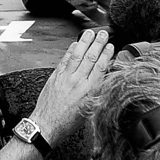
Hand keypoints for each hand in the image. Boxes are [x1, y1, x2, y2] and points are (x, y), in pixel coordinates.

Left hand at [28, 28, 116, 144]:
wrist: (47, 126)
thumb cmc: (68, 122)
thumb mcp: (90, 109)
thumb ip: (96, 92)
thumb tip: (103, 79)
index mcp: (90, 92)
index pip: (101, 68)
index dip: (107, 55)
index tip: (111, 46)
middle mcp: (78, 82)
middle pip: (91, 58)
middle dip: (98, 43)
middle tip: (103, 33)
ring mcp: (65, 78)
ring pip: (77, 56)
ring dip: (84, 42)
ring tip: (90, 33)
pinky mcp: (55, 77)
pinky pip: (65, 60)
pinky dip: (70, 50)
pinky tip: (75, 44)